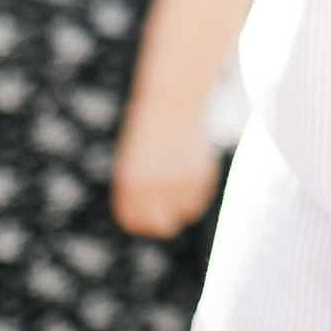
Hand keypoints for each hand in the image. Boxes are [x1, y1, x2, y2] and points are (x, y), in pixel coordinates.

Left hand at [111, 101, 219, 238]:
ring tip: (184, 178)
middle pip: (161, 225)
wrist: (172, 105)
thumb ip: (141, 192)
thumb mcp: (137, 164)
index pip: (134, 220)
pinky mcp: (198, 176)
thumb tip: (156, 218)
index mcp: (128, 184)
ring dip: (186, 201)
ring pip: (186, 211)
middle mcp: (151, 188)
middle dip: (167, 224)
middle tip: (172, 218)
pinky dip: (201, 190)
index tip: (153, 222)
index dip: (144, 224)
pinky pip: (201, 197)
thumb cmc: (151, 133)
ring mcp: (176, 183)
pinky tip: (196, 170)